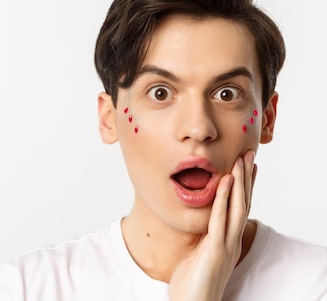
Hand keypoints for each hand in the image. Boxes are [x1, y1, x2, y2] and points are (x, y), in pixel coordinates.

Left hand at [168, 150, 256, 300]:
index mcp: (227, 242)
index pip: (239, 209)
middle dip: (246, 178)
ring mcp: (226, 246)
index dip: (244, 188)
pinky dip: (223, 199)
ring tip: (241, 160)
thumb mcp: (197, 255)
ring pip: (237, 208)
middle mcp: (231, 242)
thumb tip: (198, 226)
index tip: (246, 167)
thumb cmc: (190, 284)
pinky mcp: (215, 251)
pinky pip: (220, 220)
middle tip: (249, 154)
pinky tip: (225, 182)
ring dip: (240, 183)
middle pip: (243, 204)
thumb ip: (201, 240)